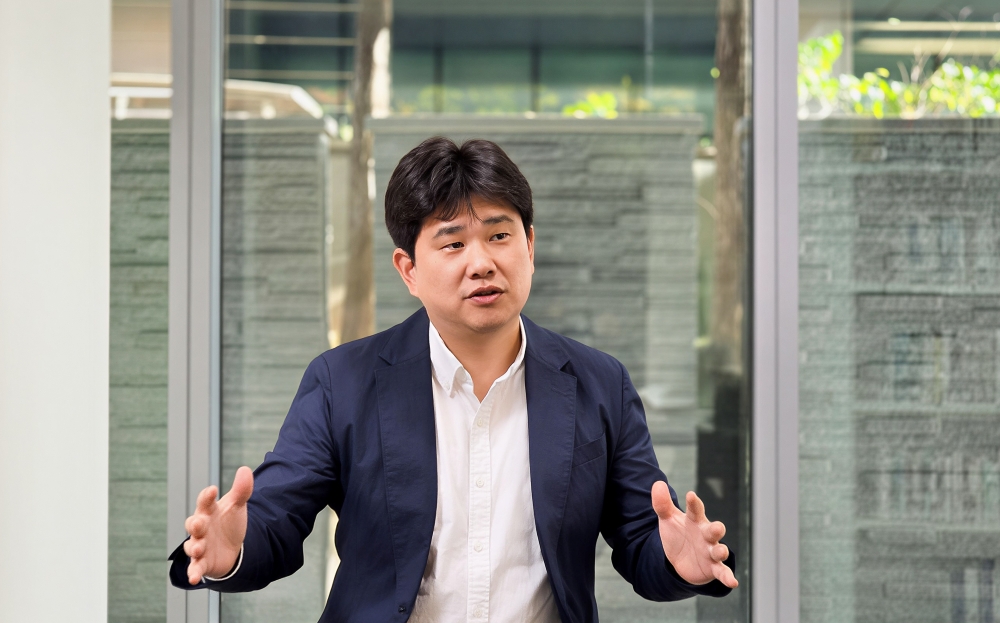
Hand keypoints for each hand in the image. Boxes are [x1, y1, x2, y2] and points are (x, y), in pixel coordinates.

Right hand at [182, 466, 253, 583]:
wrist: (232, 547)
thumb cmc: (228, 522)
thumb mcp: (237, 506)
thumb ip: (241, 490)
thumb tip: (245, 469)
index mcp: (208, 512)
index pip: (204, 502)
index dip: (207, 496)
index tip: (213, 490)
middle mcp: (201, 528)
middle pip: (193, 524)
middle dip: (194, 524)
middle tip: (198, 522)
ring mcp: (200, 546)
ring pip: (192, 546)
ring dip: (193, 547)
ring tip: (198, 547)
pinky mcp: (202, 563)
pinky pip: (195, 568)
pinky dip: (193, 572)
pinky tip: (194, 577)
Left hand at [652, 481, 737, 588]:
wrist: (681, 560)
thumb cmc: (678, 535)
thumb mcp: (668, 520)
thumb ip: (663, 504)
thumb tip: (658, 483)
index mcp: (696, 521)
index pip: (695, 510)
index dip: (694, 503)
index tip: (690, 495)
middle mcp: (706, 535)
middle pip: (713, 530)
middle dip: (717, 528)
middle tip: (717, 527)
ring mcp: (711, 551)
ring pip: (719, 550)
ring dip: (721, 550)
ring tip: (720, 551)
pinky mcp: (713, 568)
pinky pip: (722, 572)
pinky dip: (728, 577)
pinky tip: (733, 582)